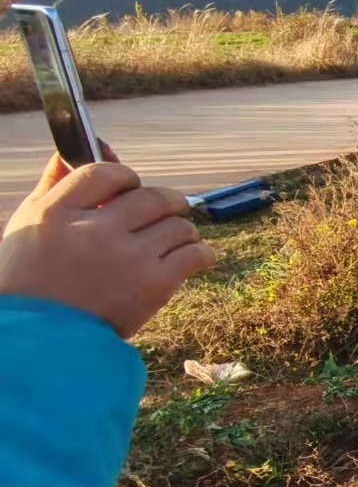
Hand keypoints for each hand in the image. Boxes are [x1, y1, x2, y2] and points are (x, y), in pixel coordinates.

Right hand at [0, 157, 213, 337]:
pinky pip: (195, 253)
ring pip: (178, 223)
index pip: (106, 172)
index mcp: (57, 212)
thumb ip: (57, 183)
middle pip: (151, 196)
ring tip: (171, 241)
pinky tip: (192, 258)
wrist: (41, 340)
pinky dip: (199, 253)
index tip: (130, 188)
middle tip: (167, 210)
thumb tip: (86, 146)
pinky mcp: (154, 284)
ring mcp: (127, 257)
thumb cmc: (31, 279)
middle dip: (164, 201)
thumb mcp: (29, 224)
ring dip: (180, 230)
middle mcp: (94, 230)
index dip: (125, 177)